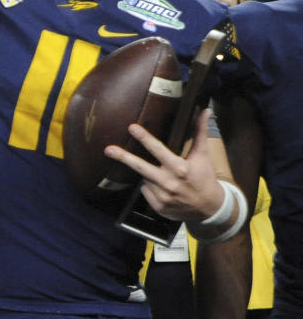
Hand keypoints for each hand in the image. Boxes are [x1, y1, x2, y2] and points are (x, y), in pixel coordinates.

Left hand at [104, 108, 225, 221]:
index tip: (131, 127)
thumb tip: (204, 110)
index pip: (158, 150)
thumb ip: (200, 132)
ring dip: (148, 174)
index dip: (144, 138)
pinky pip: (145, 190)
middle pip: (141, 167)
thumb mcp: (202, 155)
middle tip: (108, 150)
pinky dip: (150, 187)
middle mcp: (169, 182)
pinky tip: (163, 188)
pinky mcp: (158, 206)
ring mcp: (162, 196)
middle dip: (123, 157)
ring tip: (164, 176)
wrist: (211, 208)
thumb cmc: (205, 177)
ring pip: (144, 178)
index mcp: (179, 168)